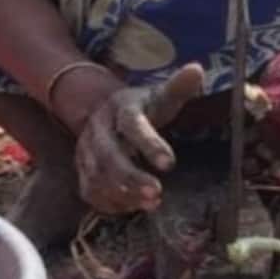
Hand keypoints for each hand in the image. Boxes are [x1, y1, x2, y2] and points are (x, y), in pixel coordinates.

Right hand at [74, 63, 204, 215]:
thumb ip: (178, 87)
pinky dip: (109, 203)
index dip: (150, 144)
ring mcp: (86, 152)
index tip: (169, 163)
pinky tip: (132, 208)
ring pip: (97, 176)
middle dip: (132, 177)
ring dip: (123, 193)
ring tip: (151, 204)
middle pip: (109, 156)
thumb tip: (197, 70)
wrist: (101, 111)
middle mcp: (99, 130)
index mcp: (121, 108)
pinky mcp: (83, 171)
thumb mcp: (159, 95)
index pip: (133, 126)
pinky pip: (90, 191)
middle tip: (157, 194)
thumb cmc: (142, 107)